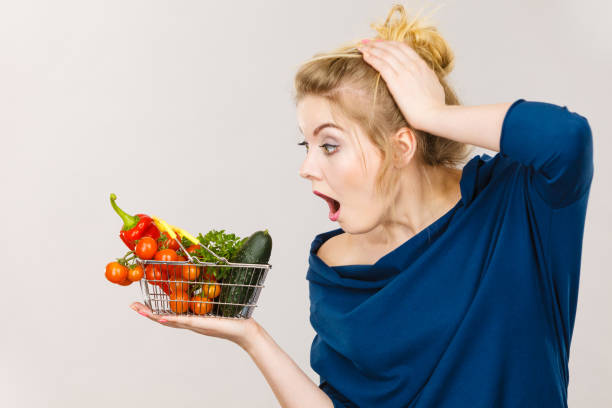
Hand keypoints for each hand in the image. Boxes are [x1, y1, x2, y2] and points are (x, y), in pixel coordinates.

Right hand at [130, 301, 260, 350]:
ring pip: (169, 321)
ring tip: (139, 310)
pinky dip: (171, 320)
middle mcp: (190, 322)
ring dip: (153, 316)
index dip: (154, 308)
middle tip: (132, 306)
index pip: (169, 312)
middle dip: (147, 312)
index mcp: (191, 317)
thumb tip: (209, 272)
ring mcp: (194, 325)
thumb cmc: (233, 315)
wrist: (243, 330)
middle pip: (163, 318)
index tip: (141, 302)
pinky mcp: (200, 324)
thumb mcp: (218, 300)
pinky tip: (160, 318)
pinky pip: (183, 321)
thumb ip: (210, 291)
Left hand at [357, 40, 445, 129]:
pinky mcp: (396, 82)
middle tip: (368, 42)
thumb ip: (428, 78)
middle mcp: (412, 65)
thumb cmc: (436, 106)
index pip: (403, 48)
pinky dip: (372, 59)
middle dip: (378, 43)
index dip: (390, 43)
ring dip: (372, 49)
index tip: (381, 43)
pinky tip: (365, 56)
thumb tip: (427, 76)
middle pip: (393, 48)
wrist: (434, 114)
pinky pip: (381, 65)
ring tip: (362, 47)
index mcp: (422, 65)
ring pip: (385, 54)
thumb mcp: (435, 86)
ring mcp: (404, 72)